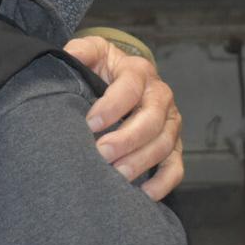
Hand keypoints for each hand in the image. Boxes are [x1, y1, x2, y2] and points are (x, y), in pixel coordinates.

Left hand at [63, 35, 182, 200]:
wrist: (123, 77)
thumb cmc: (103, 67)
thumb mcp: (93, 50)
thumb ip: (82, 51)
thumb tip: (68, 55)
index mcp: (138, 72)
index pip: (130, 88)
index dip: (111, 107)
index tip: (90, 123)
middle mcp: (160, 96)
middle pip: (152, 119)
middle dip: (127, 138)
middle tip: (102, 153)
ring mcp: (170, 122)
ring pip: (164, 144)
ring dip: (141, 161)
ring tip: (116, 175)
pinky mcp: (174, 144)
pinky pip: (176, 166)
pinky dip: (164, 182)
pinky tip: (144, 194)